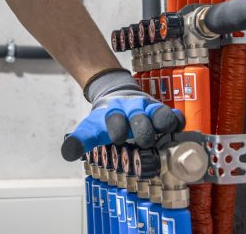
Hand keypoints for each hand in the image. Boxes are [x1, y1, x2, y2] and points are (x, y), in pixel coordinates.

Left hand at [60, 70, 184, 161]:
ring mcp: (149, 111)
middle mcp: (132, 111)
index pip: (115, 121)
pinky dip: (177, 121)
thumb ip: (80, 139)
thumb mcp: (91, 127)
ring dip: (162, 123)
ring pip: (160, 114)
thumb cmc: (106, 118)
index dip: (117, 128)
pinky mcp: (163, 113)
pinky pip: (175, 116)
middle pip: (141, 119)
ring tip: (162, 131)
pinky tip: (176, 128)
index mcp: (113, 114)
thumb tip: (67, 152)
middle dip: (142, 130)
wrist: (117, 94)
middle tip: (142, 140)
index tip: (116, 137)